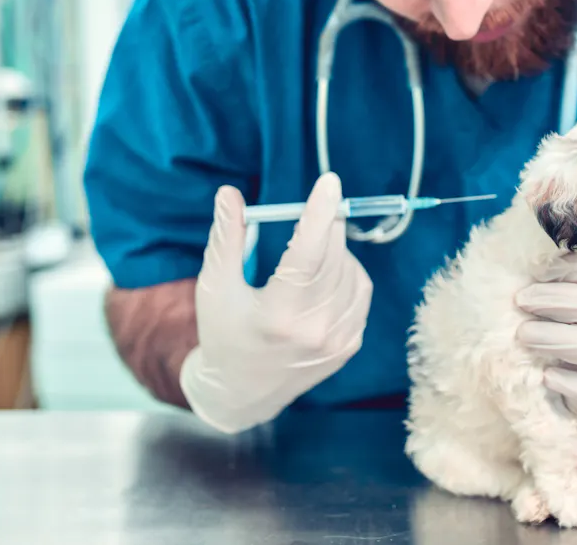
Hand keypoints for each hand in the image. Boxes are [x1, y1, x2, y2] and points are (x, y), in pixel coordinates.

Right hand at [179, 173, 372, 432]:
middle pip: (334, 256)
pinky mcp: (350, 345)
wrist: (241, 393)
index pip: (308, 253)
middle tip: (311, 214)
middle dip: (325, 226)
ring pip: (351, 271)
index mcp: (278, 315)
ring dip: (336, 250)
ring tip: (308, 255)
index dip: (319, 213)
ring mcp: (337, 340)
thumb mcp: (214, 286)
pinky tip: (325, 275)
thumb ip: (226, 238)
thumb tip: (230, 193)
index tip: (330, 182)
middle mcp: (314, 330)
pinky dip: (348, 272)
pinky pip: (362, 292)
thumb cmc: (223, 334)